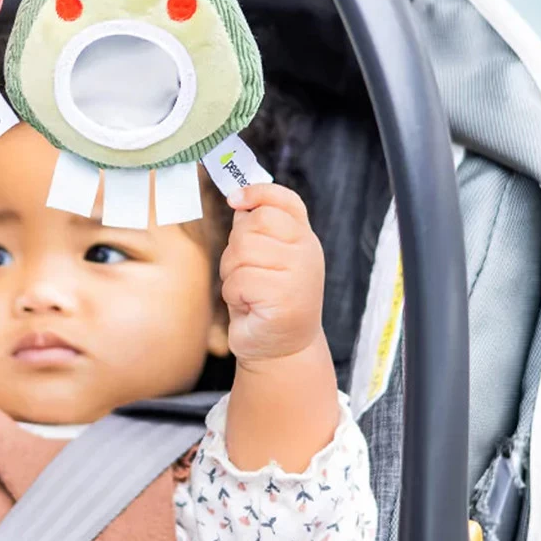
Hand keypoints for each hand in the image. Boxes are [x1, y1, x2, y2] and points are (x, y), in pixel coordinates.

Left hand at [218, 183, 336, 470]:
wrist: (281, 348)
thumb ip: (257, 229)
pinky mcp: (286, 300)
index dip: (257, 193)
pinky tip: (250, 307)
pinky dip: (235, 295)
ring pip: (242, 251)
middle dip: (235, 248)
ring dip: (232, 274)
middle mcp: (307, 252)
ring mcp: (300, 275)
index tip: (235, 200)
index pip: (285, 200)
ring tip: (248, 292)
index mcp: (303, 237)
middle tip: (245, 272)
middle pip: (253, 224)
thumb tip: (238, 198)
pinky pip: (240, 281)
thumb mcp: (265, 257)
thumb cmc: (266, 298)